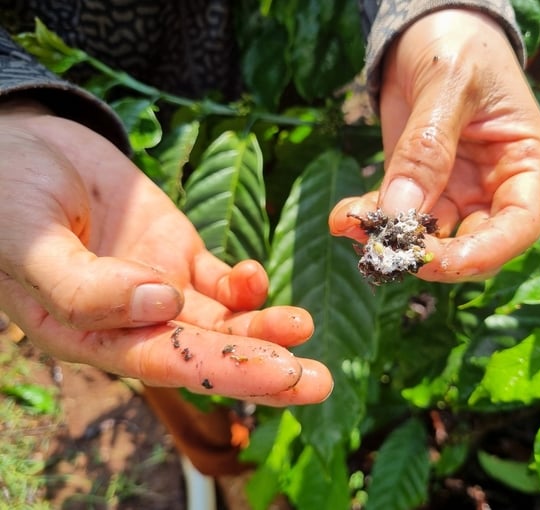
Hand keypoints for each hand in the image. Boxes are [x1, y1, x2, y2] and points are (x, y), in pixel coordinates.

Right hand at [0, 101, 331, 405]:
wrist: (25, 145)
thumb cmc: (7, 196)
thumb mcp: (27, 242)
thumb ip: (82, 286)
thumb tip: (158, 305)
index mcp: (91, 333)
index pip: (169, 363)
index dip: (229, 371)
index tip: (284, 375)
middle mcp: (132, 321)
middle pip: (207, 354)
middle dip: (265, 368)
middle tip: (318, 382)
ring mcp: (160, 287)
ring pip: (222, 321)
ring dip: (265, 327)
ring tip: (304, 325)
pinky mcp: (177, 253)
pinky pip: (218, 280)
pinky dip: (242, 284)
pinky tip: (254, 278)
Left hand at [330, 9, 539, 281]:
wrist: (429, 28)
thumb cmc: (458, 45)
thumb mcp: (448, 86)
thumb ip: (427, 149)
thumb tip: (400, 214)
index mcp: (524, 164)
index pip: (518, 227)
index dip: (480, 254)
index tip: (433, 261)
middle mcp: (492, 187)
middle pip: (471, 244)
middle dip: (427, 253)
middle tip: (383, 247)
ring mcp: (454, 190)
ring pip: (426, 236)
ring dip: (388, 238)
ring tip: (351, 225)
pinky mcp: (418, 186)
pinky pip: (396, 215)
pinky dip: (370, 219)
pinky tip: (343, 216)